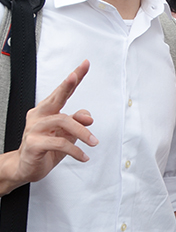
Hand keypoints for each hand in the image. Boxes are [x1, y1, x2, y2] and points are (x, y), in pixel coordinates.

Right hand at [1, 60, 96, 195]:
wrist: (26, 167)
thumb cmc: (47, 148)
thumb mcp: (68, 134)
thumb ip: (78, 121)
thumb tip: (88, 116)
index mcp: (48, 110)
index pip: (62, 91)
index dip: (75, 77)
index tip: (85, 64)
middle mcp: (39, 116)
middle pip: (55, 97)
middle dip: (66, 85)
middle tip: (74, 76)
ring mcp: (34, 129)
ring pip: (63, 122)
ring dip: (83, 133)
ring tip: (93, 142)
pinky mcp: (33, 143)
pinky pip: (60, 143)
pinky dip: (75, 150)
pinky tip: (83, 156)